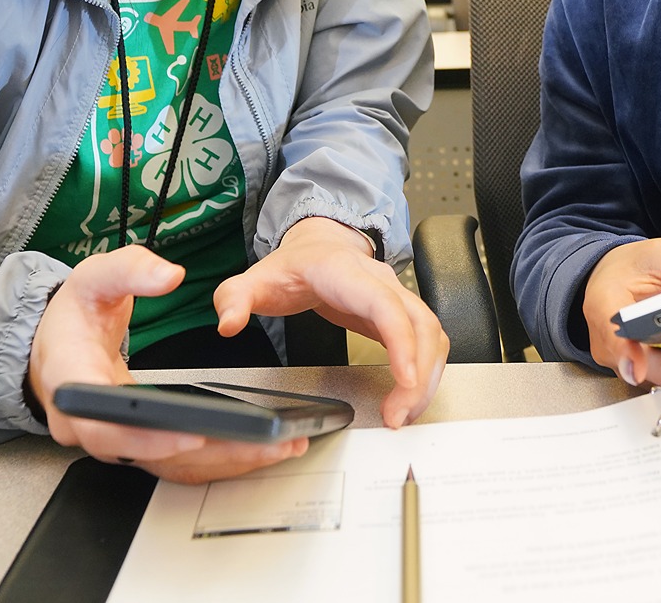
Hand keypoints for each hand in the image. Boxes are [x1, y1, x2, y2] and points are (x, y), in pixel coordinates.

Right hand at [28, 247, 306, 483]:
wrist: (54, 344)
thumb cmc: (73, 316)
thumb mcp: (94, 277)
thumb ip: (130, 270)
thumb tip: (168, 276)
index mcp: (72, 380)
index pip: (104, 421)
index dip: (148, 435)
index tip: (193, 433)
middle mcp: (88, 422)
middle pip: (145, 452)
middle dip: (206, 452)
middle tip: (258, 444)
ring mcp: (112, 438)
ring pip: (166, 464)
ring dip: (221, 461)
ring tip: (275, 448)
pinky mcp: (135, 443)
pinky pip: (174, 461)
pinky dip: (214, 458)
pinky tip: (254, 450)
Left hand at [213, 216, 447, 427]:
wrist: (318, 246)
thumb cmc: (293, 266)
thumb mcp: (256, 280)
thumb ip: (235, 298)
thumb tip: (228, 323)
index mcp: (345, 273)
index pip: (385, 305)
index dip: (402, 342)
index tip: (406, 380)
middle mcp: (381, 282)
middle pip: (420, 324)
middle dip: (418, 374)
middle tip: (397, 415)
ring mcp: (398, 296)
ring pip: (432, 334)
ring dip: (427, 378)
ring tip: (402, 413)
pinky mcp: (404, 314)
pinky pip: (429, 342)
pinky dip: (426, 372)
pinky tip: (408, 397)